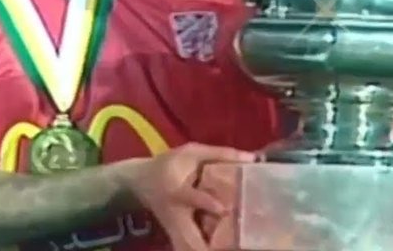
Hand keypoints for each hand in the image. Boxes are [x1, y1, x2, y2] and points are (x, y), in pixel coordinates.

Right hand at [125, 143, 254, 250]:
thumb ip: (220, 154)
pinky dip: (200, 249)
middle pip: (187, 239)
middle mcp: (176, 214)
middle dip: (202, 246)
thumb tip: (253, 158)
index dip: (206, 203)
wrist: (140, 181)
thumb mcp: (191, 152)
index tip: (223, 209)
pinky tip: (218, 248)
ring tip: (228, 249)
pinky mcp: (176, 237)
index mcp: (177, 190)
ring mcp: (175, 229)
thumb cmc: (169, 163)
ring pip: (186, 248)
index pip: (191, 198)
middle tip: (227, 247)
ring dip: (203, 249)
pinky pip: (187, 248)